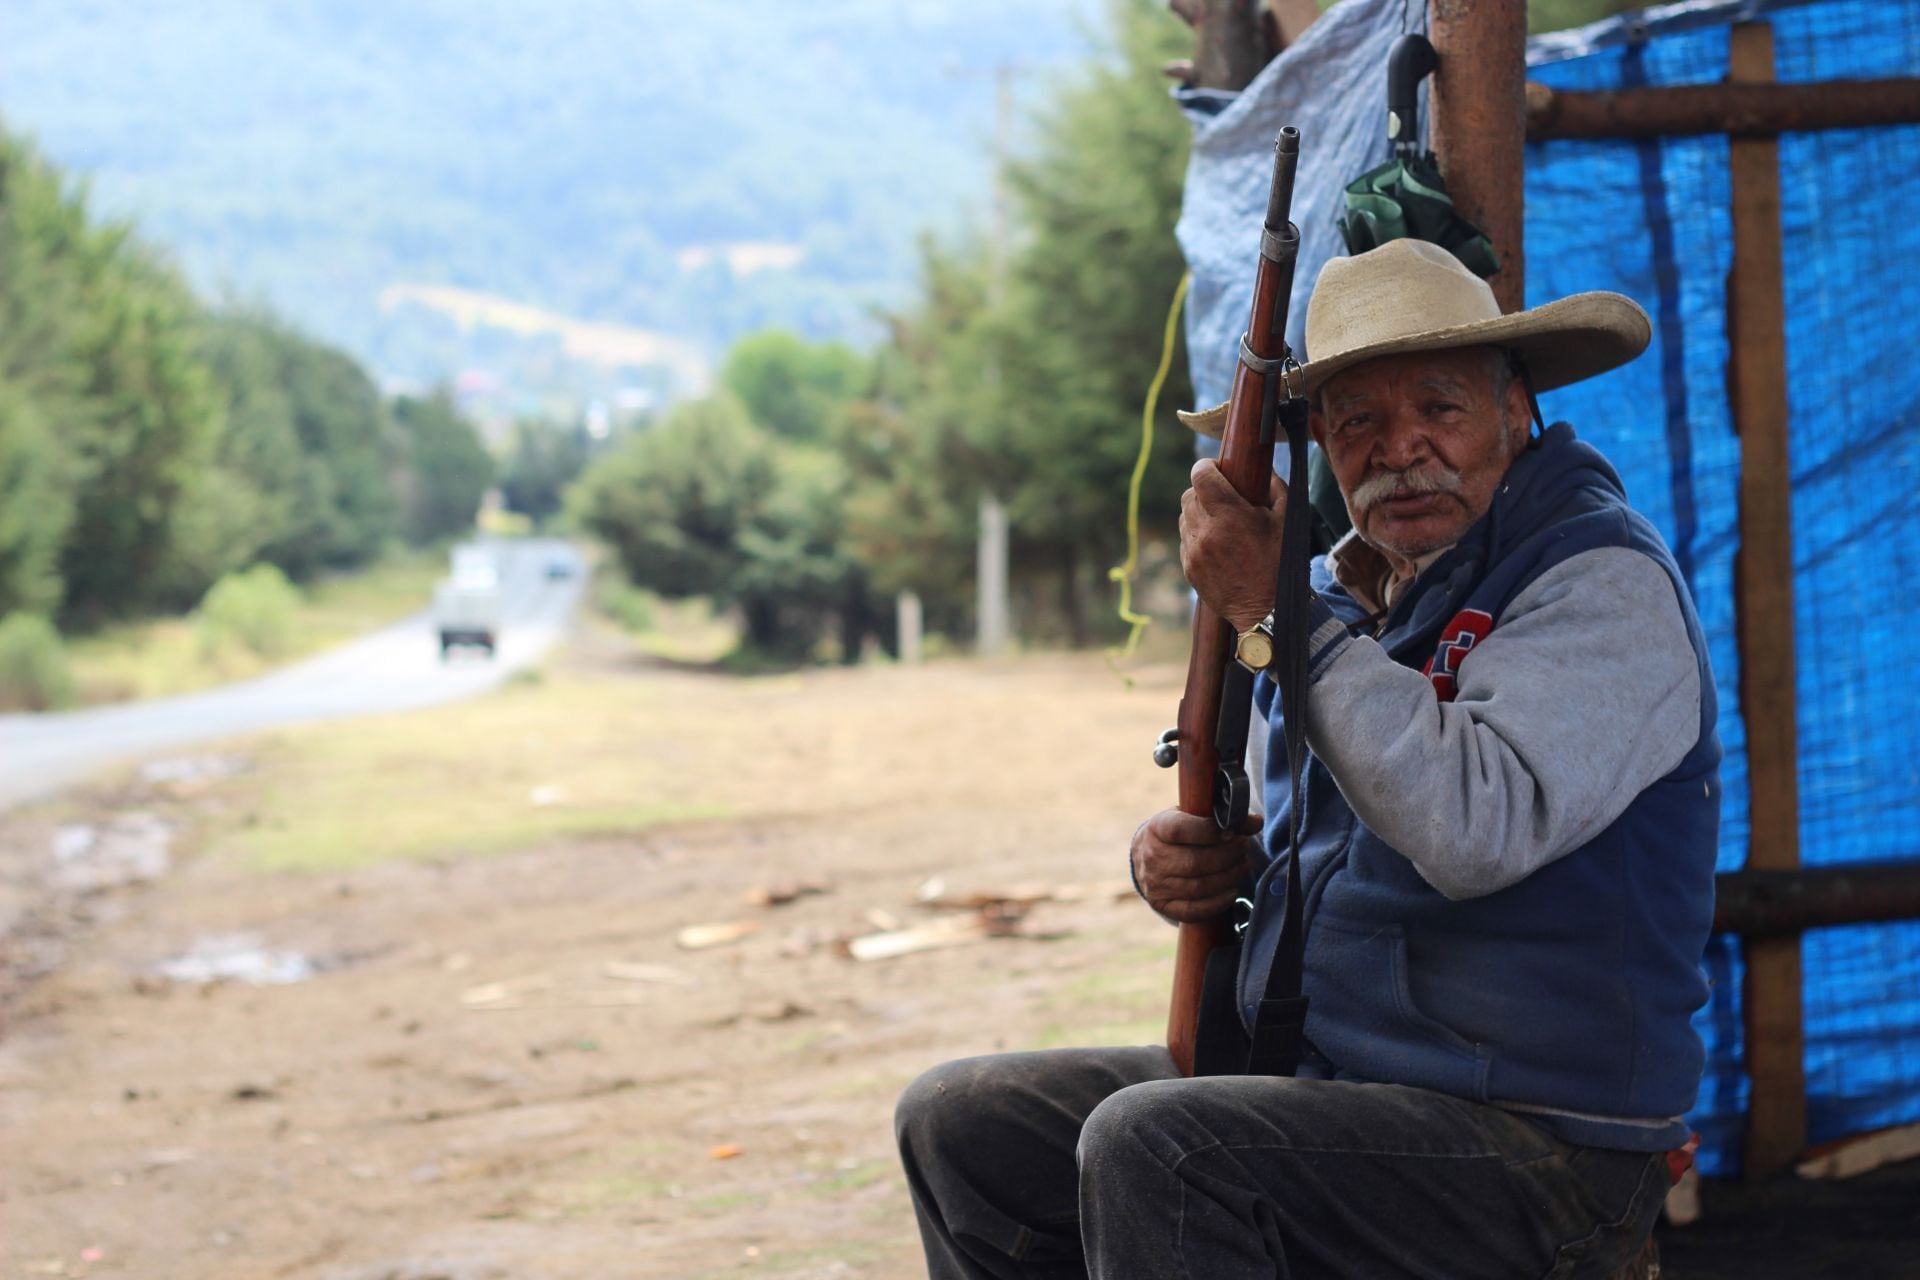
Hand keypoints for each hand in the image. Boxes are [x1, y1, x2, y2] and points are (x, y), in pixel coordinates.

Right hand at [1130, 807, 1260, 922]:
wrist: (1148, 856)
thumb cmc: (1179, 833)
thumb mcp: (1194, 817)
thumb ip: (1225, 818)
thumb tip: (1256, 822)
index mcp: (1156, 829)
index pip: (1180, 830)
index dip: (1209, 832)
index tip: (1231, 832)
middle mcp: (1152, 858)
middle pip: (1195, 862)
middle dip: (1227, 856)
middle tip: (1244, 849)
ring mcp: (1155, 884)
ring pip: (1199, 887)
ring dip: (1228, 877)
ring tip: (1242, 866)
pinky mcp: (1163, 905)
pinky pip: (1194, 910)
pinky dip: (1218, 902)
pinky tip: (1232, 890)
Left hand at [1179, 461, 1287, 632]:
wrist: (1266, 610)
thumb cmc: (1280, 563)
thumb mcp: (1287, 520)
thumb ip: (1275, 487)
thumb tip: (1263, 469)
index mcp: (1229, 514)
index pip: (1200, 474)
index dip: (1207, 466)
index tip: (1217, 469)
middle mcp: (1206, 531)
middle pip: (1189, 494)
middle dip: (1203, 490)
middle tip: (1222, 496)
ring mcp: (1194, 552)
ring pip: (1184, 517)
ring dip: (1198, 513)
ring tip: (1220, 522)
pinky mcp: (1189, 569)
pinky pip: (1185, 540)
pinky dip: (1197, 536)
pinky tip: (1217, 543)